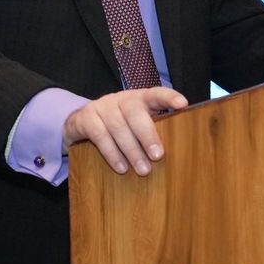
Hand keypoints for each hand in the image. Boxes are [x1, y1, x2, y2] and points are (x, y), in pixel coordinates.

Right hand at [62, 87, 187, 175]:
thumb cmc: (119, 127)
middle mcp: (121, 99)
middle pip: (134, 111)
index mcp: (138, 98)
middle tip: (158, 156)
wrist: (81, 123)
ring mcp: (102, 106)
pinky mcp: (85, 118)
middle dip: (147, 134)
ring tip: (143, 170)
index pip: (155, 93)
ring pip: (117, 126)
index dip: (168, 97)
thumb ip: (153, 132)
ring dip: (131, 149)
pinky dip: (111, 153)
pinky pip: (99, 135)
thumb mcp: (136, 126)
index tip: (182, 104)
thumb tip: (178, 155)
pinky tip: (121, 167)